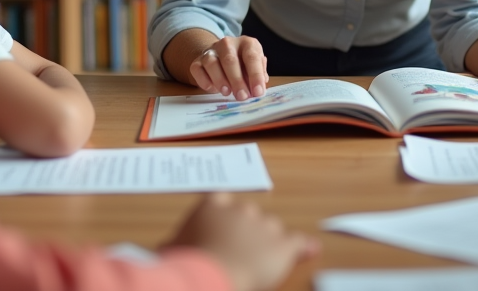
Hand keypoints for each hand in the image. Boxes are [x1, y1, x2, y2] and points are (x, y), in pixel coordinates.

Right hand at [167, 193, 318, 290]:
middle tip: (236, 255)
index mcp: (212, 205)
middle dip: (244, 233)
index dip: (223, 219)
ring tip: (258, 263)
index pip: (221, 203)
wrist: (213, 275)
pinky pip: (298, 242)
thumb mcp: (171, 249)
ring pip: (271, 230)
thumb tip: (166, 247)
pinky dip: (304, 247)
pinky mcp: (283, 244)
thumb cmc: (187, 262)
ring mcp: (264, 224)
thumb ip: (174, 243)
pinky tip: (311, 250)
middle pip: (248, 216)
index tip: (221, 232)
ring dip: (266, 243)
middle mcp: (241, 209)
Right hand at [191, 36, 267, 99]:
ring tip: (227, 93)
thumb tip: (259, 88)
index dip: (255, 75)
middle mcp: (228, 43)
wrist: (220, 55)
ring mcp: (211, 51)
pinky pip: (198, 69)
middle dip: (237, 80)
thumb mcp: (255, 66)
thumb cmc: (243, 64)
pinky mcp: (198, 61)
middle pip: (230, 60)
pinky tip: (212, 89)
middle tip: (242, 96)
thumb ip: (259, 75)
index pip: (252, 57)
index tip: (258, 92)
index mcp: (247, 43)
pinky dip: (204, 80)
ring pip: (212, 63)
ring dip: (220, 80)